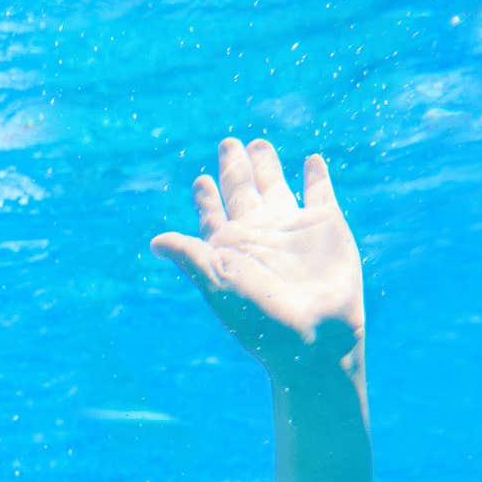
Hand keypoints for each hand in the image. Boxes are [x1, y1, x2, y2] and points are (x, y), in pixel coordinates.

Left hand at [150, 138, 363, 380]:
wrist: (314, 338)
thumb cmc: (260, 317)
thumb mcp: (217, 283)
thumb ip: (189, 255)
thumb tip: (154, 242)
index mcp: (229, 246)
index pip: (213, 213)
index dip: (206, 196)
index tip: (200, 180)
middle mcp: (259, 233)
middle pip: (242, 191)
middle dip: (234, 168)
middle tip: (228, 143)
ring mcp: (293, 228)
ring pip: (277, 186)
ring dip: (267, 166)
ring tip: (258, 144)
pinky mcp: (327, 225)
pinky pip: (320, 193)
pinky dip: (316, 176)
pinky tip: (311, 160)